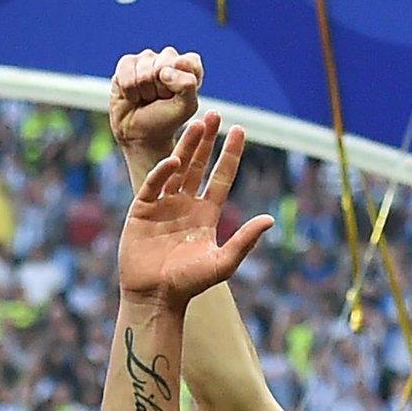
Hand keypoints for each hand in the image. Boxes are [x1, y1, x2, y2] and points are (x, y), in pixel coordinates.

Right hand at [110, 47, 203, 174]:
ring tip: (146, 98)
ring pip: (144, 70)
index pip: (189, 61)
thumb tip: (164, 71)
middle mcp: (167, 58)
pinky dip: (129, 89)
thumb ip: (188, 84)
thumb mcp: (186, 106)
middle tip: (159, 99)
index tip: (176, 96)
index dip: (181, 81)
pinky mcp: (126, 64)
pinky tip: (132, 95)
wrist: (139, 134)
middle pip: (164, 64)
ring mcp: (146, 59)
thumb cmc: (165, 120)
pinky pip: (126, 70)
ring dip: (145, 90)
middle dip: (161, 87)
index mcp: (188, 66)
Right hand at [118, 112, 274, 307]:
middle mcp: (185, 205)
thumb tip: (270, 220)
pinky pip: (153, 184)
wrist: (155, 296)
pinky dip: (163, 171)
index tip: (240, 130)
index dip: (231, 154)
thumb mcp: (223, 263)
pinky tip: (175, 161)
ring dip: (187, 146)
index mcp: (206, 214)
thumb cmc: (189, 284)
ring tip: (197, 124)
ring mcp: (163, 206)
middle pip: (199, 166)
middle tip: (214, 114)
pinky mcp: (142, 211)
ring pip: (177, 169)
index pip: (221, 177)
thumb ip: (245, 240)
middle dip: (207, 141)